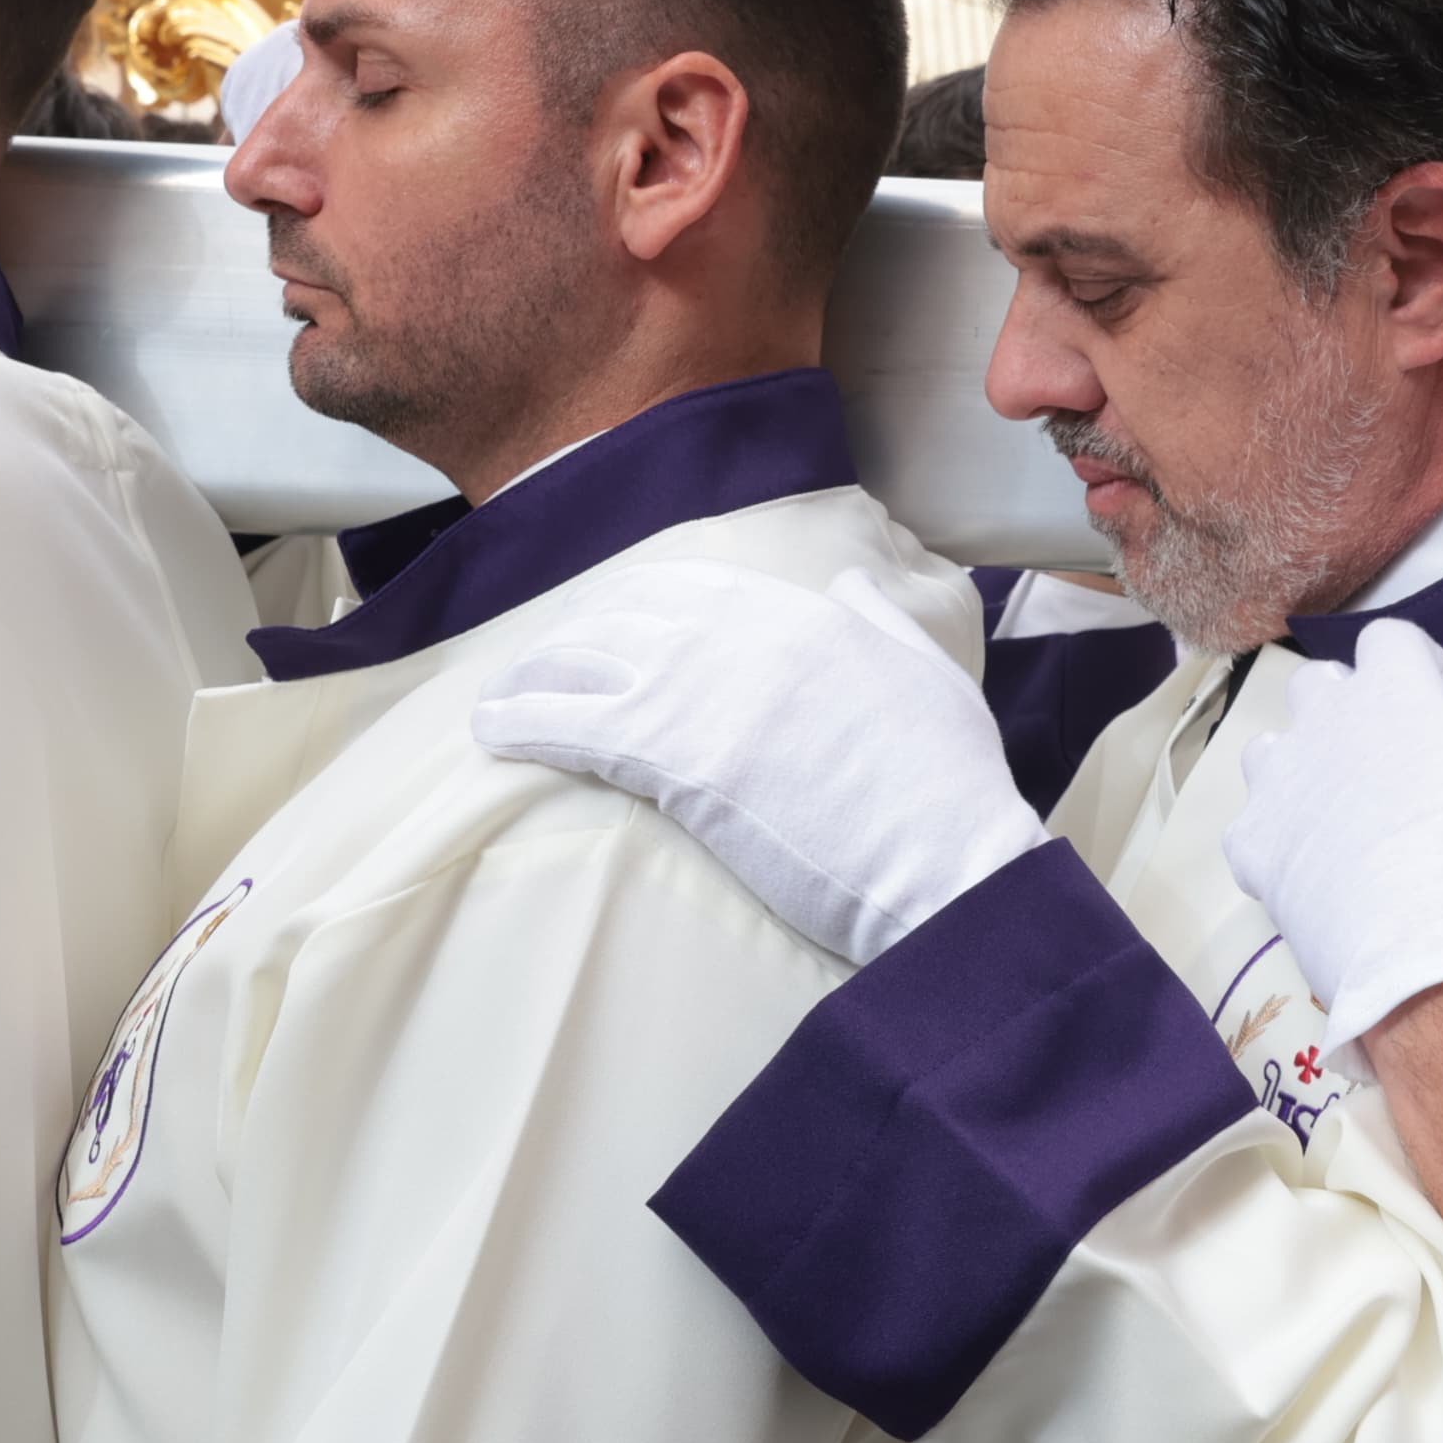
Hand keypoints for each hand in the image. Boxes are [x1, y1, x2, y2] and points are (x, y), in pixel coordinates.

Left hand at [471, 561, 1042, 967]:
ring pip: (588, 663)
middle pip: (625, 617)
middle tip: (538, 667)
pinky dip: (524, 721)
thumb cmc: (948, 787)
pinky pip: (575, 724)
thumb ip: (881, 621)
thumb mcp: (930, 677)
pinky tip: (494, 732)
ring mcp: (707, 691)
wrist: (945, 859)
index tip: (606, 626)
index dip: (635, 604)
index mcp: (805, 613)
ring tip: (495, 703)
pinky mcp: (678, 757)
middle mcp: (744, 636)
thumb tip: (854, 584)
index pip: (692, 586)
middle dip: (573, 638)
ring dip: (532, 679)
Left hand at [1227, 608, 1442, 1047]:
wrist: (1433, 947)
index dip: (1423, 672)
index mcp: (1391, 687)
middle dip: (1354, 709)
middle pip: (1321, 685)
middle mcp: (1322, 721)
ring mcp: (1281, 784)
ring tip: (1352, 814)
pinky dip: (1280, 839)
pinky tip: (1318, 868)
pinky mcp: (1255, 847)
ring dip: (1306, 766)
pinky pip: (1252, 825)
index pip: (1392, 642)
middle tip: (1401, 768)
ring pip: (1275, 749)